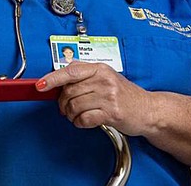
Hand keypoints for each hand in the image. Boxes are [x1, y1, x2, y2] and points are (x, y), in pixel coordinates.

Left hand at [36, 61, 152, 136]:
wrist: (150, 110)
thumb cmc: (126, 95)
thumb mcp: (107, 77)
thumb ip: (85, 73)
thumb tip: (61, 71)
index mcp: (100, 69)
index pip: (70, 71)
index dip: (52, 78)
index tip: (40, 85)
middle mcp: (104, 80)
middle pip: (69, 91)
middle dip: (62, 102)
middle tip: (64, 107)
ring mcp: (109, 96)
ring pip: (75, 105)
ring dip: (70, 114)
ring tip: (74, 115)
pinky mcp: (112, 113)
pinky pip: (85, 118)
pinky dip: (79, 122)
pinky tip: (83, 121)